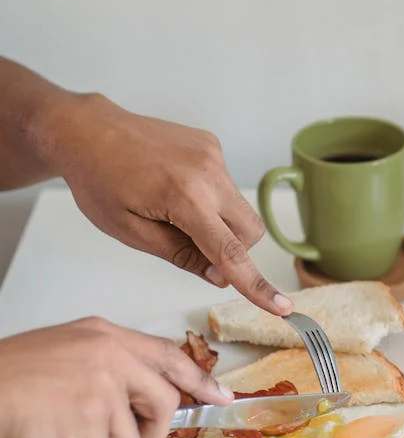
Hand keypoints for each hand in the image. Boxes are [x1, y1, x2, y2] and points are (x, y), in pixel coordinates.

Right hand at [0, 318, 231, 437]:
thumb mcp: (66, 354)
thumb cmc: (6, 379)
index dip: (197, 380)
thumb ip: (107, 368)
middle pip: (164, 404)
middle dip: (147, 434)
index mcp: (104, 336)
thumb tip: (140, 401)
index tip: (218, 397)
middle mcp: (110, 356)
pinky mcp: (90, 421)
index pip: (167, 355)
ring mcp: (103, 388)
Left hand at [43, 93, 291, 315]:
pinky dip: (210, 198)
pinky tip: (175, 187)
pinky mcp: (212, 145)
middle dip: (232, 249)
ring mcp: (214, 155)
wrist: (87, 130)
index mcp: (185, 198)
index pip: (231, 252)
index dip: (257, 285)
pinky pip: (226, 186)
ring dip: (219, 222)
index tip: (282, 307)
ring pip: (240, 210)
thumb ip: (181, 255)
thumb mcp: (130, 232)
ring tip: (175, 211)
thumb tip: (222, 275)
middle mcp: (209, 173)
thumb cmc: (98, 182)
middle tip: (189, 245)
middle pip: (250, 232)